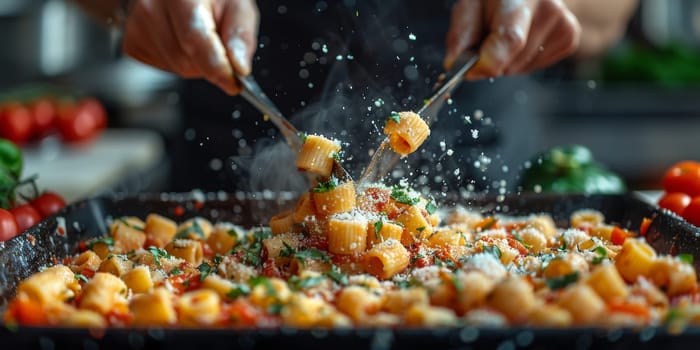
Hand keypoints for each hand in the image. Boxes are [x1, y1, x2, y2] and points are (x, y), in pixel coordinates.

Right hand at [122, 0, 258, 94]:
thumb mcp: (236, 4)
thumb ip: (241, 34)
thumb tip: (239, 67)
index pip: (195, 39)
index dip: (216, 67)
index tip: (233, 83)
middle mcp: (151, 6)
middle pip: (187, 59)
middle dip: (210, 63)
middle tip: (218, 46)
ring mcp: (137, 25)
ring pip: (177, 68)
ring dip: (196, 64)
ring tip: (198, 39)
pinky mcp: (132, 43)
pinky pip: (165, 69)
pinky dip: (180, 63)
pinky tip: (181, 42)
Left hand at [445, 0, 580, 79]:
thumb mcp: (470, 4)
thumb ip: (461, 32)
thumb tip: (454, 62)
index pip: (510, 39)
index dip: (488, 62)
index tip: (472, 68)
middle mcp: (549, 7)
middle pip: (511, 62)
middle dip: (491, 60)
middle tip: (489, 37)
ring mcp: (564, 24)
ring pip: (520, 69)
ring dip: (505, 61)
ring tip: (507, 33)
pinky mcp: (570, 38)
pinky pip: (533, 68)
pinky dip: (520, 61)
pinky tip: (523, 39)